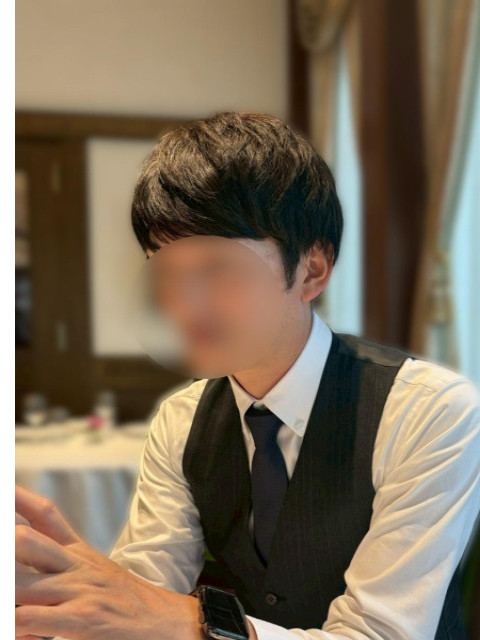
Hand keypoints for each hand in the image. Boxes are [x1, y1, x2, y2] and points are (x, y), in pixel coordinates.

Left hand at [15, 484, 203, 639]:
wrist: (167, 621)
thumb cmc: (127, 601)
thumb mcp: (97, 572)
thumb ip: (62, 570)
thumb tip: (26, 571)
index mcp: (78, 552)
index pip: (45, 516)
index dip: (18, 499)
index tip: (3, 487)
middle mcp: (75, 566)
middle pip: (25, 540)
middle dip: (4, 541)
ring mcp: (79, 590)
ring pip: (20, 582)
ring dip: (3, 586)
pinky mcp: (83, 619)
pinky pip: (33, 620)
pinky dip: (15, 624)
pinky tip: (12, 628)